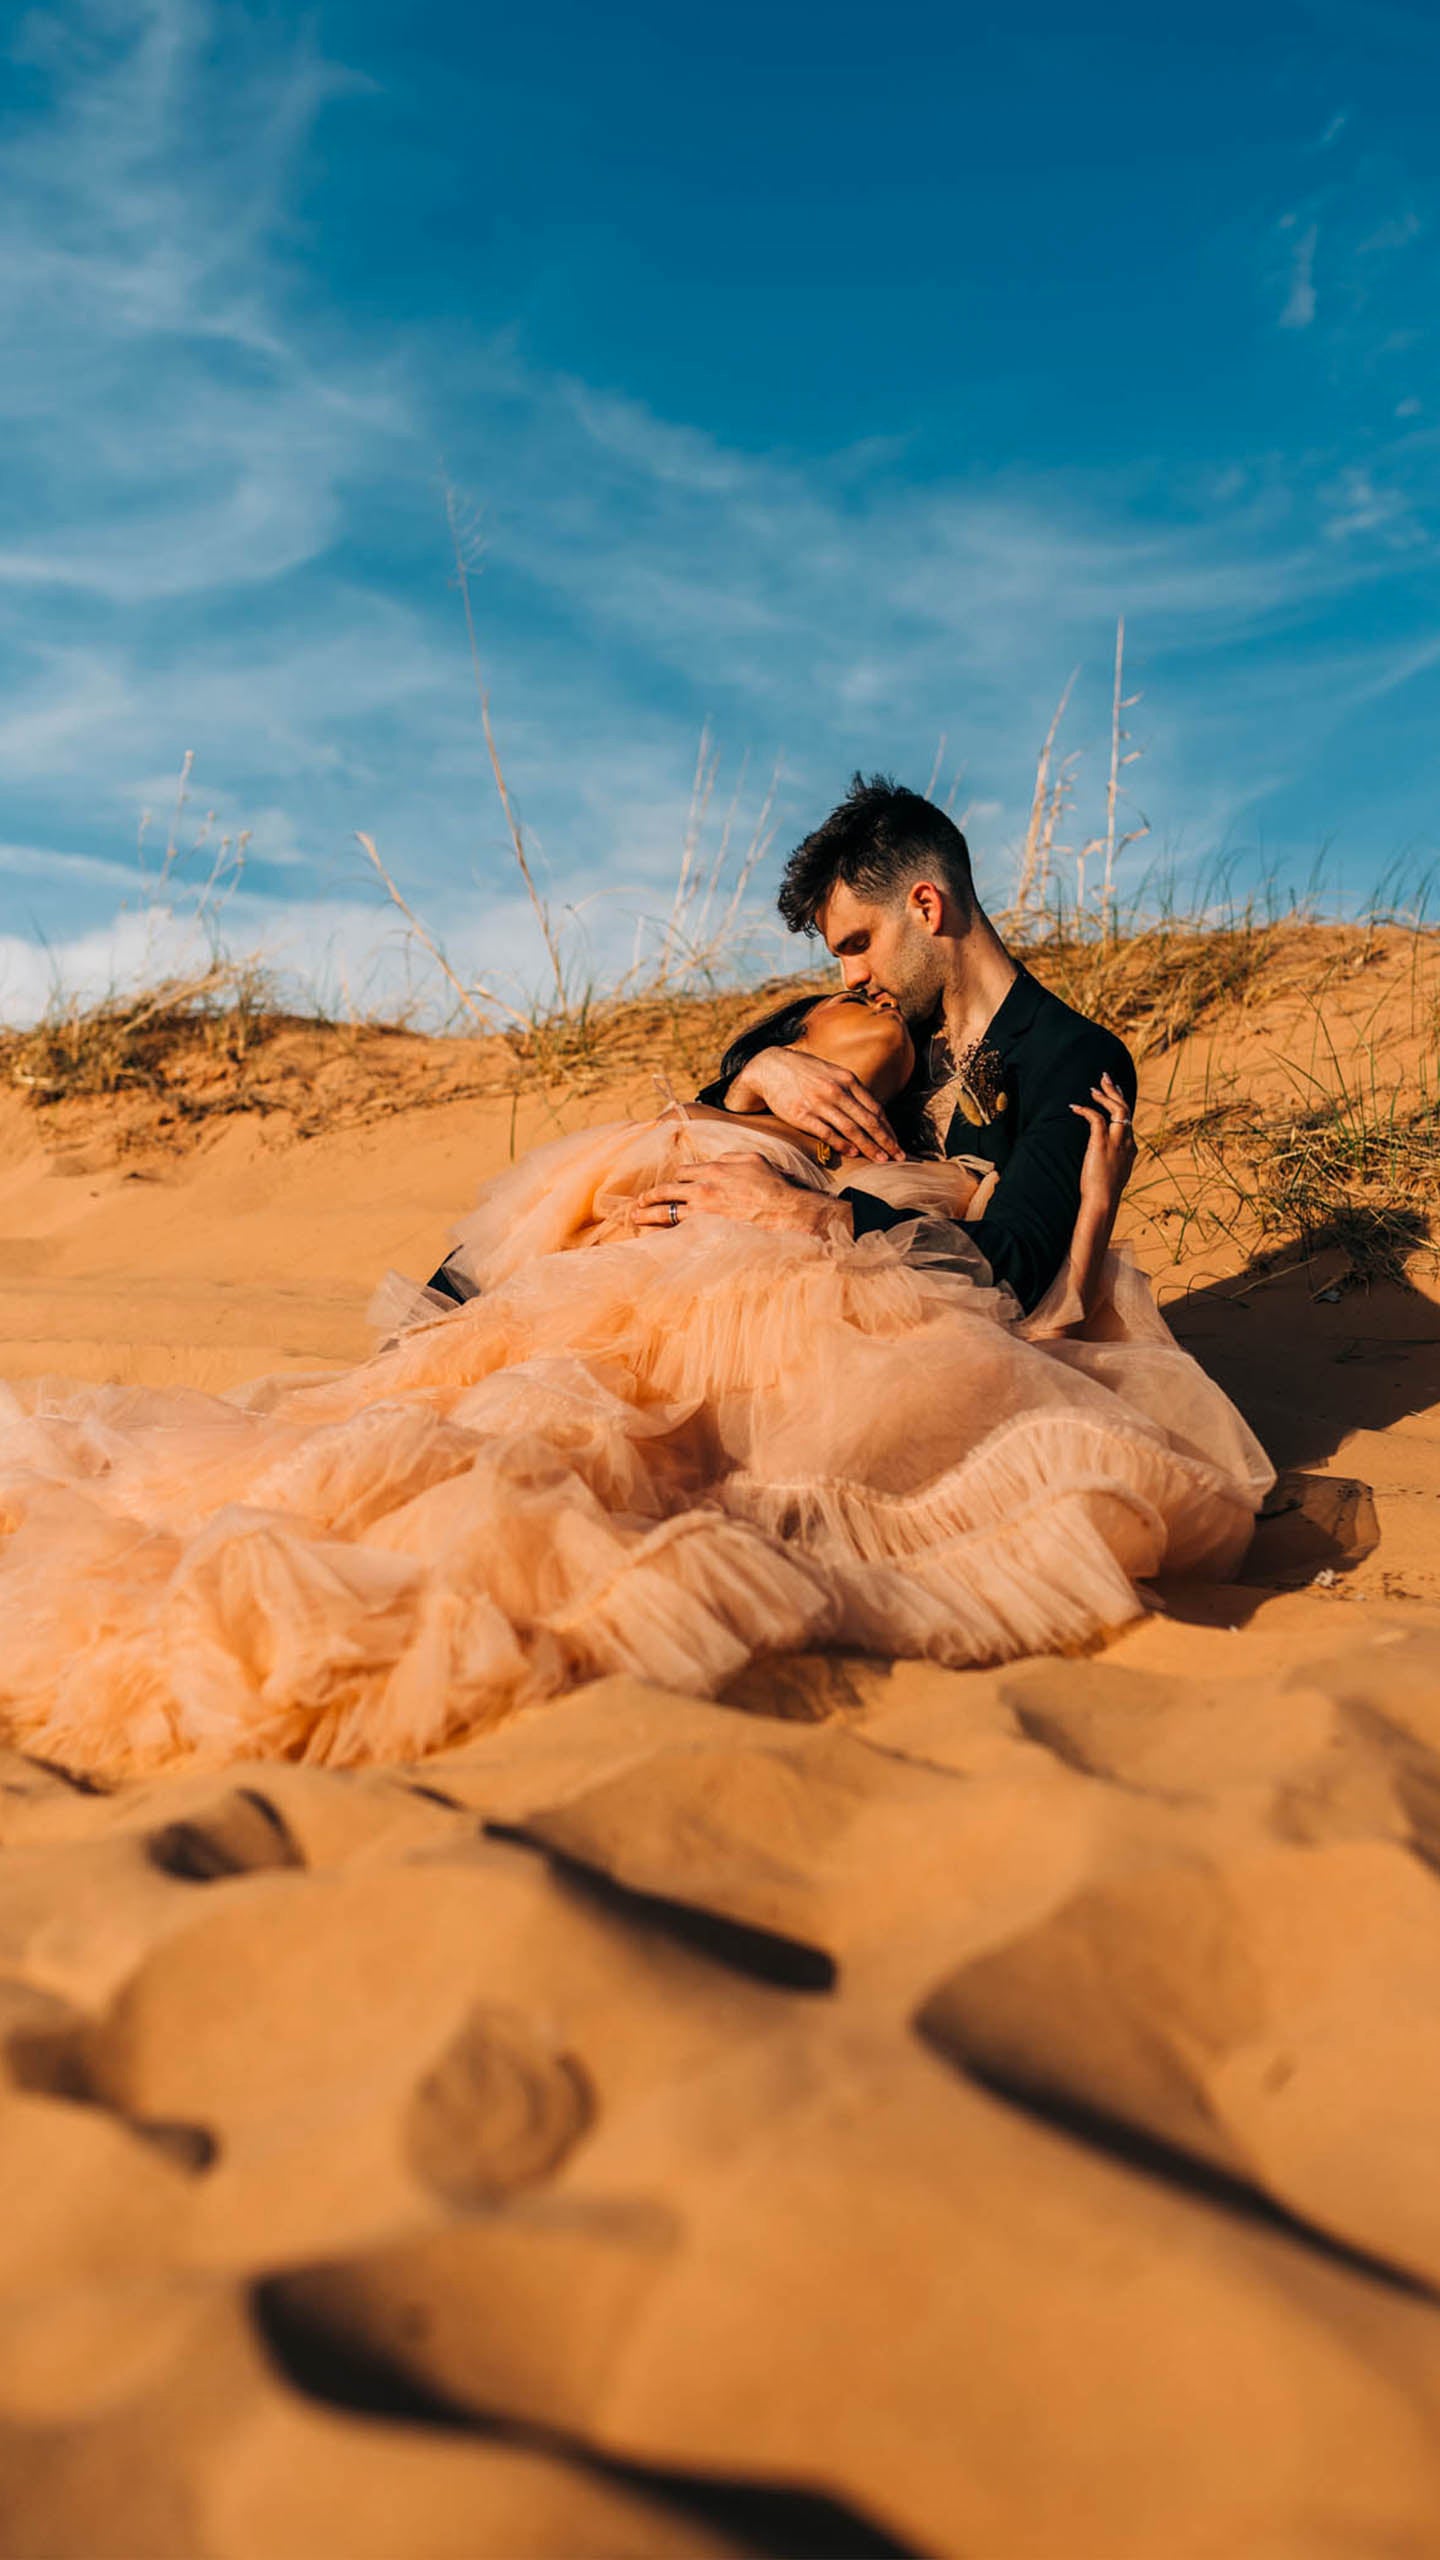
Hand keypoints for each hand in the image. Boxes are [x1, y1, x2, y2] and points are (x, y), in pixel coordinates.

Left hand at [632, 1153, 852, 1237]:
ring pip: (666, 1212)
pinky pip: (677, 1232)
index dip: (676, 1179)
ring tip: (635, 1218)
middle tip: (639, 1203)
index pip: (683, 1172)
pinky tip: (653, 1236)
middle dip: (650, 1197)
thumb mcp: (754, 1159)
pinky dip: (662, 1233)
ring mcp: (703, 1211)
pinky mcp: (706, 1230)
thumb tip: (718, 1159)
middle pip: (666, 1191)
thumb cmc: (773, 1186)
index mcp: (713, 1169)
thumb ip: (732, 1156)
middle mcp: (703, 1188)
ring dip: (647, 1215)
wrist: (784, 1212)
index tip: (672, 1186)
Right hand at [725, 1045, 901, 1162]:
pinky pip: (827, 1133)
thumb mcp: (833, 1073)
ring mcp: (819, 1103)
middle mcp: (836, 1090)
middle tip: (898, 1158)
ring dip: (869, 1147)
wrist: (770, 1067)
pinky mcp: (802, 1115)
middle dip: (886, 1141)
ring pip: (851, 1129)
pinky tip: (854, 1153)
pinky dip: (842, 1144)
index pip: (875, 1108)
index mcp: (847, 1079)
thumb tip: (872, 1112)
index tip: (898, 1143)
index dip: (889, 1128)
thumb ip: (851, 1090)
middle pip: (868, 1121)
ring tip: (881, 1160)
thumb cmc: (805, 1072)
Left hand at [1071, 1074, 1136, 1214]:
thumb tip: (1103, 1161)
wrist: (1103, 1200)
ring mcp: (1117, 1141)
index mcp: (1131, 1149)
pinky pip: (1096, 1118)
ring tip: (1095, 1086)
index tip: (1116, 1094)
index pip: (1128, 1121)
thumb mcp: (1113, 1175)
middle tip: (1106, 1079)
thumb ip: (1111, 1164)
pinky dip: (1086, 1110)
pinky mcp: (1102, 1142)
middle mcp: (1128, 1142)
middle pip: (1126, 1110)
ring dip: (1105, 1095)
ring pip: (1118, 1109)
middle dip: (1115, 1092)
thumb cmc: (1104, 1193)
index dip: (1122, 1105)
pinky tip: (1075, 1107)